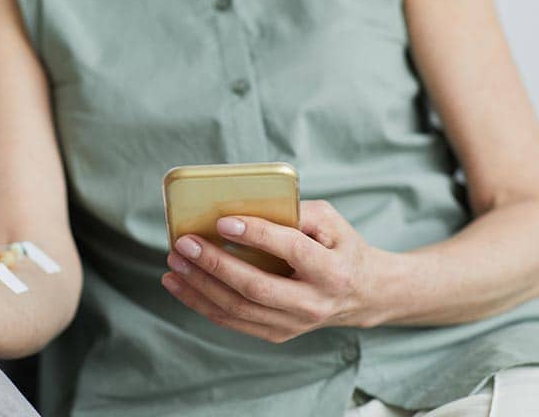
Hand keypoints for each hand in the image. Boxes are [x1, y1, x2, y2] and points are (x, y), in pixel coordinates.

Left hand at [161, 200, 393, 342]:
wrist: (363, 295)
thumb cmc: (341, 248)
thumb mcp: (331, 222)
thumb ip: (296, 211)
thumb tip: (247, 205)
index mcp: (332, 270)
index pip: (290, 250)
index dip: (256, 234)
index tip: (223, 220)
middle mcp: (313, 302)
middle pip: (256, 287)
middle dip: (215, 264)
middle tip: (184, 243)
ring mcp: (294, 324)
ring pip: (238, 309)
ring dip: (199, 286)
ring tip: (174, 263)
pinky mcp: (277, 334)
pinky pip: (233, 321)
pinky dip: (202, 303)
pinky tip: (180, 285)